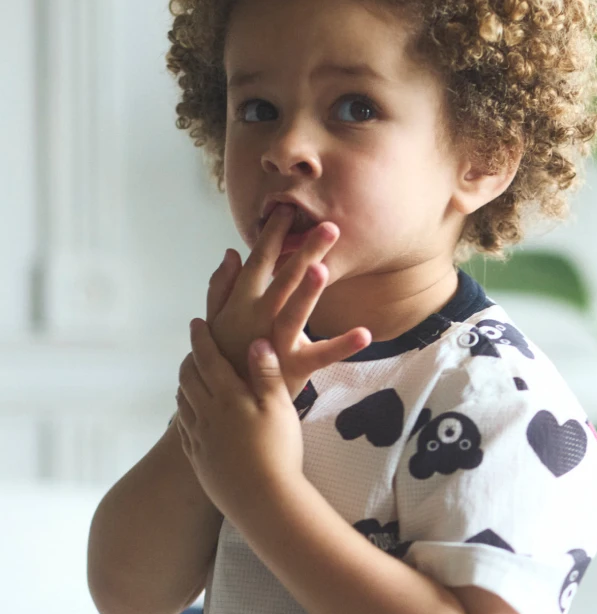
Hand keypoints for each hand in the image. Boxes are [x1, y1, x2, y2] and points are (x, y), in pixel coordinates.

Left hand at [174, 319, 302, 528]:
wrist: (263, 500)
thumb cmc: (278, 451)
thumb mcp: (279, 407)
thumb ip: (267, 373)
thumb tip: (257, 341)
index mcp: (227, 397)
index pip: (207, 358)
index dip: (201, 338)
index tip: (197, 323)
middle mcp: (206, 414)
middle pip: (188, 378)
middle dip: (190, 359)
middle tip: (195, 349)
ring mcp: (199, 438)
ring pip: (182, 402)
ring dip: (184, 384)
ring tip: (191, 378)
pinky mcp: (198, 459)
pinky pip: (183, 429)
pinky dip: (184, 413)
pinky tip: (191, 414)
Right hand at [207, 205, 370, 398]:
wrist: (222, 404)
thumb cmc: (222, 358)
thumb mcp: (215, 321)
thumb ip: (221, 287)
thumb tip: (230, 254)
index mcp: (242, 303)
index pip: (259, 261)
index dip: (273, 235)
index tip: (287, 209)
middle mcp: (258, 318)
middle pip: (284, 279)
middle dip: (306, 252)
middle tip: (328, 227)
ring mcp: (274, 342)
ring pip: (295, 312)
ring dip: (309, 291)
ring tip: (324, 269)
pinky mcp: (292, 368)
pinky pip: (321, 355)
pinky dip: (342, 345)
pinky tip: (365, 334)